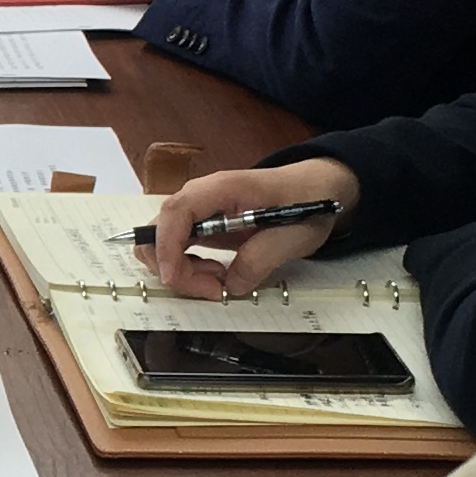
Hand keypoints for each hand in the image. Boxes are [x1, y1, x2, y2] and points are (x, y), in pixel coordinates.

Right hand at [143, 158, 358, 297]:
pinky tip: (216, 273)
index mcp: (223, 188)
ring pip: (163, 242)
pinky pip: (177, 247)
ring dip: (180, 270)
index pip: (177, 211)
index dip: (166, 245)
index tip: (173, 277)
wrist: (315, 188)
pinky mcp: (203, 225)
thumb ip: (261, 259)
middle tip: (213, 288)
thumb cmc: (308, 202)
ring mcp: (199, 210)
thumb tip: (232, 285)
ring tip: (218, 280)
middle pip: (160, 229)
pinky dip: (186, 268)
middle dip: (173, 266)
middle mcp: (202, 196)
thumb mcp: (294, 235)